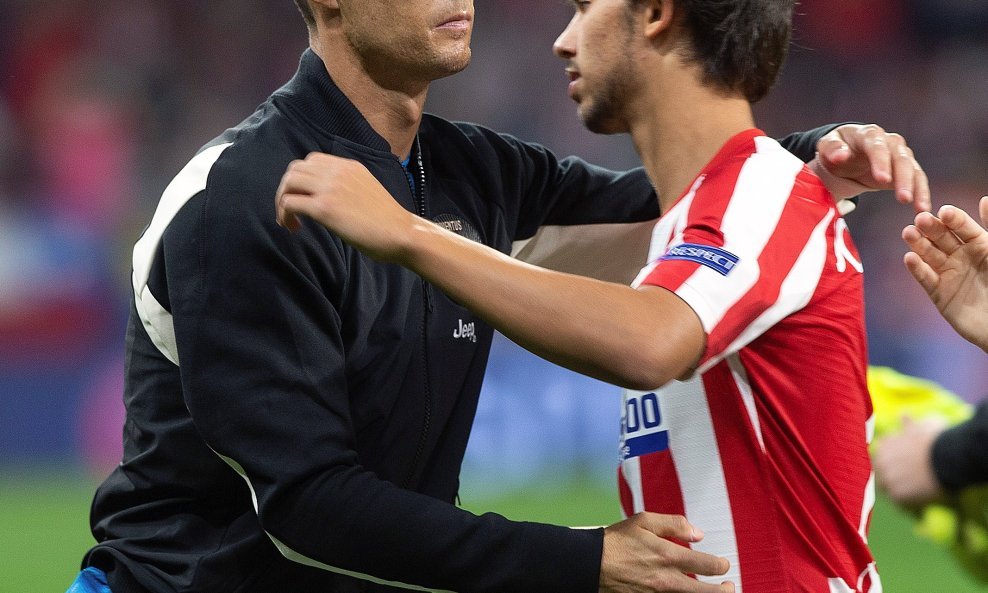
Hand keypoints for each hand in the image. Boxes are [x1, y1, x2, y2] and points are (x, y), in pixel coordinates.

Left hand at [275, 152, 415, 261]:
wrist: (402, 233)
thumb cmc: (388, 221)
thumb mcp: (367, 191)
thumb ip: (348, 187)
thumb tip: (331, 199)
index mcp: (349, 166)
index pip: (312, 161)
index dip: (302, 180)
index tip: (304, 199)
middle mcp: (337, 172)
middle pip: (295, 169)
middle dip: (287, 190)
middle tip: (291, 212)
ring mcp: (330, 188)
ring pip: (288, 183)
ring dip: (282, 201)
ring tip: (289, 221)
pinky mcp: (324, 208)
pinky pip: (290, 203)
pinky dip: (285, 215)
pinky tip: (294, 228)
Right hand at [599, 513, 732, 592]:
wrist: (590, 564)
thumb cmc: (616, 540)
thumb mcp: (643, 521)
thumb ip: (674, 524)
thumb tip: (698, 534)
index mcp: (668, 555)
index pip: (707, 565)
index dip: (721, 565)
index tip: (722, 564)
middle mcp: (666, 579)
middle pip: (707, 592)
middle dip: (724, 590)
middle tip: (728, 586)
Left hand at [811, 124, 930, 211]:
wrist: (845, 153)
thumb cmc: (835, 149)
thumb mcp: (826, 146)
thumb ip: (832, 149)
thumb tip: (840, 156)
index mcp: (869, 135)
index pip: (877, 146)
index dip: (881, 162)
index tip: (883, 179)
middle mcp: (889, 142)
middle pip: (900, 158)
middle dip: (903, 178)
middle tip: (903, 198)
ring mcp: (900, 155)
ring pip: (913, 170)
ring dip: (917, 188)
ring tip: (919, 207)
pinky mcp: (906, 169)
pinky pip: (917, 180)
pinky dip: (921, 193)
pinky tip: (922, 208)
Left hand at [874, 417, 948, 506]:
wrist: (947, 457)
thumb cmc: (936, 438)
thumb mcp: (921, 426)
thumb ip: (908, 423)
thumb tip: (903, 414)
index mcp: (882, 446)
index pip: (879, 457)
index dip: (891, 461)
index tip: (903, 464)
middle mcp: (880, 463)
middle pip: (880, 474)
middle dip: (891, 476)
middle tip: (909, 479)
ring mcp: (888, 480)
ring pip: (888, 488)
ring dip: (898, 489)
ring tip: (914, 489)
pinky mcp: (898, 496)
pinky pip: (899, 502)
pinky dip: (907, 502)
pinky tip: (919, 498)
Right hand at [902, 197, 987, 351]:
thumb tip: (984, 198)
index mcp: (981, 245)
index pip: (963, 227)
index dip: (954, 219)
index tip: (944, 211)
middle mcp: (963, 257)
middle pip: (942, 238)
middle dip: (931, 227)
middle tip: (920, 219)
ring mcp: (950, 275)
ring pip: (930, 255)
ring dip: (918, 243)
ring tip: (908, 232)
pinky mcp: (940, 295)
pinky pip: (926, 279)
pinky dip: (917, 269)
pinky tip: (910, 258)